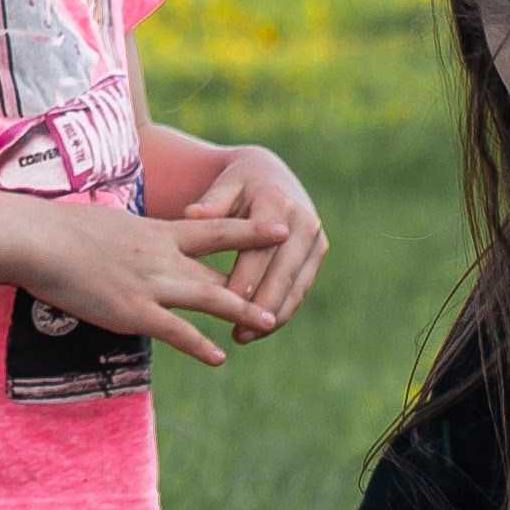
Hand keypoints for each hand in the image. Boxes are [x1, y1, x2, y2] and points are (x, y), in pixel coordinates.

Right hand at [12, 197, 295, 367]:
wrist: (41, 240)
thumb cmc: (63, 229)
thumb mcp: (108, 224)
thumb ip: (130, 237)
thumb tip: (133, 241)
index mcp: (157, 231)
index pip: (215, 229)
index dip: (250, 230)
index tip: (281, 228)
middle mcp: (163, 256)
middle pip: (220, 269)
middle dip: (257, 279)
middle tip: (289, 283)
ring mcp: (151, 284)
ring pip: (210, 298)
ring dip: (243, 311)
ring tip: (270, 322)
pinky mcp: (135, 312)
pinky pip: (178, 332)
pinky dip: (201, 346)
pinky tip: (219, 358)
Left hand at [189, 148, 327, 322]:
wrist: (270, 173)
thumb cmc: (238, 182)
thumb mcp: (223, 184)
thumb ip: (210, 202)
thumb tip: (191, 214)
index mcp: (277, 204)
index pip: (259, 252)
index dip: (243, 281)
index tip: (223, 305)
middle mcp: (303, 221)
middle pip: (281, 274)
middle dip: (259, 308)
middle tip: (236, 334)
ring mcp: (315, 238)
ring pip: (295, 287)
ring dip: (273, 316)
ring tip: (243, 336)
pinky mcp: (318, 251)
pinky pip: (301, 288)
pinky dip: (283, 310)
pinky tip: (259, 329)